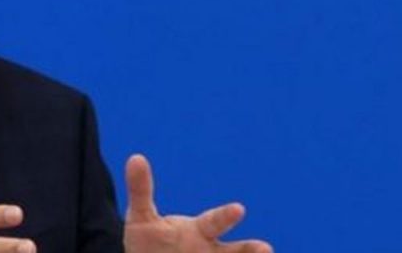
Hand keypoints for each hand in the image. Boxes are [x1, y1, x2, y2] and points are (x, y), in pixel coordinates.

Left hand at [123, 154, 271, 252]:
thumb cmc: (148, 240)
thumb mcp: (141, 217)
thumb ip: (140, 190)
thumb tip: (136, 157)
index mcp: (199, 231)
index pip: (214, 222)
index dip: (226, 215)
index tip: (239, 208)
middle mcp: (211, 250)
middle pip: (235, 251)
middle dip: (249, 250)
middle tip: (265, 249)